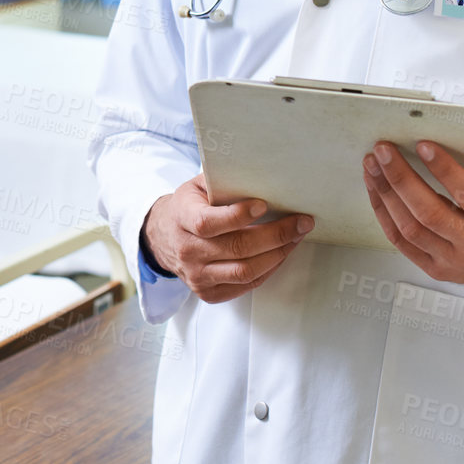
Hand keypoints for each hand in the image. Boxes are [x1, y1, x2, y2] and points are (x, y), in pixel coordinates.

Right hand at [142, 173, 313, 303]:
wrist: (162, 238)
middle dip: (276, 234)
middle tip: (301, 222)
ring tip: (296, 238)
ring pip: (245, 271)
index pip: (208, 223)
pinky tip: (280, 254)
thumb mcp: (196, 187)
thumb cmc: (188, 207)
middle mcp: (188, 251)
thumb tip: (261, 171)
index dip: (237, 215)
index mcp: (182, 218)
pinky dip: (269, 270)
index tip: (263, 204)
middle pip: (237, 248)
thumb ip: (222, 180)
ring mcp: (197, 276)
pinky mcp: (208, 292)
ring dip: (278, 254)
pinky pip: (246, 285)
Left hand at [363, 141, 463, 292]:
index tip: (423, 145)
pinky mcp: (438, 269)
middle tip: (382, 150)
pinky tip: (376, 193)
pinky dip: (385, 217)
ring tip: (372, 166)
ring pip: (410, 229)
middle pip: (429, 212)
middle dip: (400, 179)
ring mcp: (454, 260)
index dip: (444, 170)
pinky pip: (403, 244)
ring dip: (386, 195)